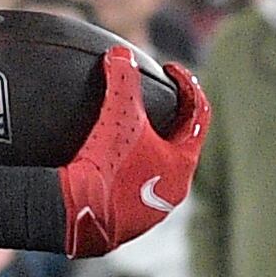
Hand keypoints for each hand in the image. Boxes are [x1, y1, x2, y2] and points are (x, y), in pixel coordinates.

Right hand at [56, 51, 202, 254]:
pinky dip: (123, 172)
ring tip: (125, 132)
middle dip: (169, 119)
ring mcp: (150, 211)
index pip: (198, 115)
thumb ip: (122, 81)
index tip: (171, 69)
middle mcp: (174, 189)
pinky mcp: (125, 223)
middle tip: (153, 100)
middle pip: (179, 145)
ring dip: (146, 149)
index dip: (188, 85)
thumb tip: (120, 53)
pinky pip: (129, 190)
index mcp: (182, 163)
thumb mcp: (117, 117)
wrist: (76, 215)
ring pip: (155, 170)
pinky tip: (102, 165)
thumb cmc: (105, 167)